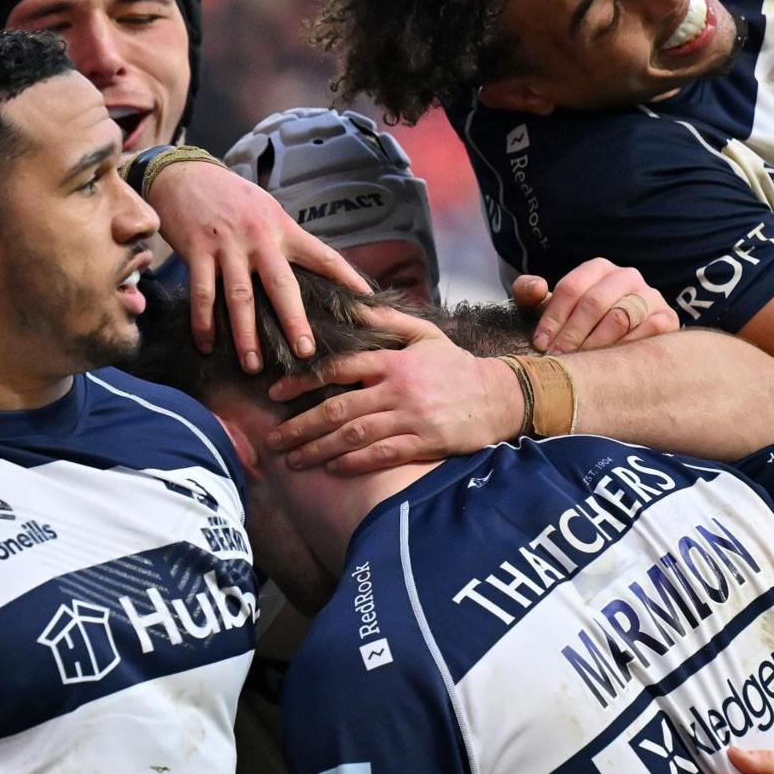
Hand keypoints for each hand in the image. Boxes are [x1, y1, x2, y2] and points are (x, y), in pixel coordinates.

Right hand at [149, 160, 369, 373]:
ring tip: (253, 365)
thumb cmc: (231, 197)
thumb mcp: (267, 210)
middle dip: (294, 321)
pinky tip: (206, 345)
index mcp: (283, 228)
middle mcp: (259, 237)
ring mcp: (228, 245)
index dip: (347, 278)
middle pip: (282, 285)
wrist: (185, 174)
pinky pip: (203, 293)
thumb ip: (286, 240)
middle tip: (305, 352)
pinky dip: (204, 322)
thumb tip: (311, 272)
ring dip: (246, 335)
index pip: (322, 256)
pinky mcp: (197, 251)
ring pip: (240, 297)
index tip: (367, 302)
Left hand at [266, 304, 521, 471]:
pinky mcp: (425, 443)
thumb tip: (353, 304)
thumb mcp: (425, 334)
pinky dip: (354, 463)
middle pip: (338, 408)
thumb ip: (387, 320)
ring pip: (354, 435)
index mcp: (393, 361)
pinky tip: (333, 468)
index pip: (338, 368)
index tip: (276, 394)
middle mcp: (398, 389)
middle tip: (274, 439)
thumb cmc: (456, 366)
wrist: (499, 396)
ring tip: (294, 460)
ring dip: (319, 449)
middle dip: (301, 426)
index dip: (303, 382)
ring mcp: (411, 418)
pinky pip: (382, 455)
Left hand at [511, 258, 677, 352]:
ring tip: (580, 364)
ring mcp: (649, 296)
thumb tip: (535, 287)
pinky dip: (625, 349)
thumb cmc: (577, 323)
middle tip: (558, 358)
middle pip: (594, 303)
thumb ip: (530, 294)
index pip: (571, 288)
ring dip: (594, 344)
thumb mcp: (550, 309)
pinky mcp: (667, 318)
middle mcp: (627, 276)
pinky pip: (647, 332)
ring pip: (619, 318)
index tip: (540, 344)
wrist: (622, 341)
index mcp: (598, 268)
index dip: (553, 318)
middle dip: (572, 334)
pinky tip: (609, 365)